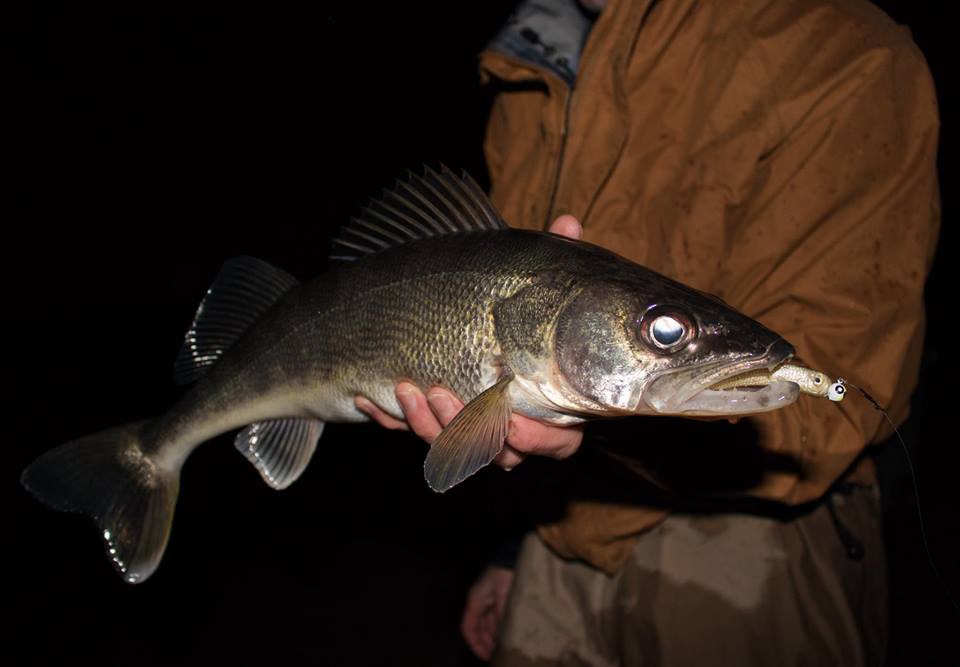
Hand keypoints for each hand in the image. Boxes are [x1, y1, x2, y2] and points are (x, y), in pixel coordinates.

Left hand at [355, 215, 585, 468]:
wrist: (453, 307)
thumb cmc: (506, 297)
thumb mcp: (527, 277)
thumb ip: (552, 260)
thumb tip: (568, 221)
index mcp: (550, 399)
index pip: (558, 442)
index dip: (539, 438)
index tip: (512, 419)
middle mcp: (512, 422)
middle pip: (501, 454)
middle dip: (466, 429)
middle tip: (439, 392)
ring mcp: (469, 426)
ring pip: (452, 449)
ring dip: (424, 424)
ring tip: (404, 387)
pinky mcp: (430, 423)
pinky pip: (409, 435)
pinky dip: (389, 419)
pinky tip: (368, 397)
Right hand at [460, 566, 514, 660]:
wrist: (515, 556)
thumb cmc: (505, 573)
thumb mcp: (503, 596)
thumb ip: (501, 616)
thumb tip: (501, 635)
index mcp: (475, 600)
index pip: (468, 627)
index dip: (474, 643)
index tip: (485, 656)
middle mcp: (480, 601)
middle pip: (478, 627)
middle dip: (486, 642)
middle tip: (497, 654)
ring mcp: (490, 599)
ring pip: (488, 623)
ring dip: (494, 635)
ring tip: (504, 647)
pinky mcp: (500, 596)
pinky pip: (497, 616)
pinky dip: (500, 626)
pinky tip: (508, 633)